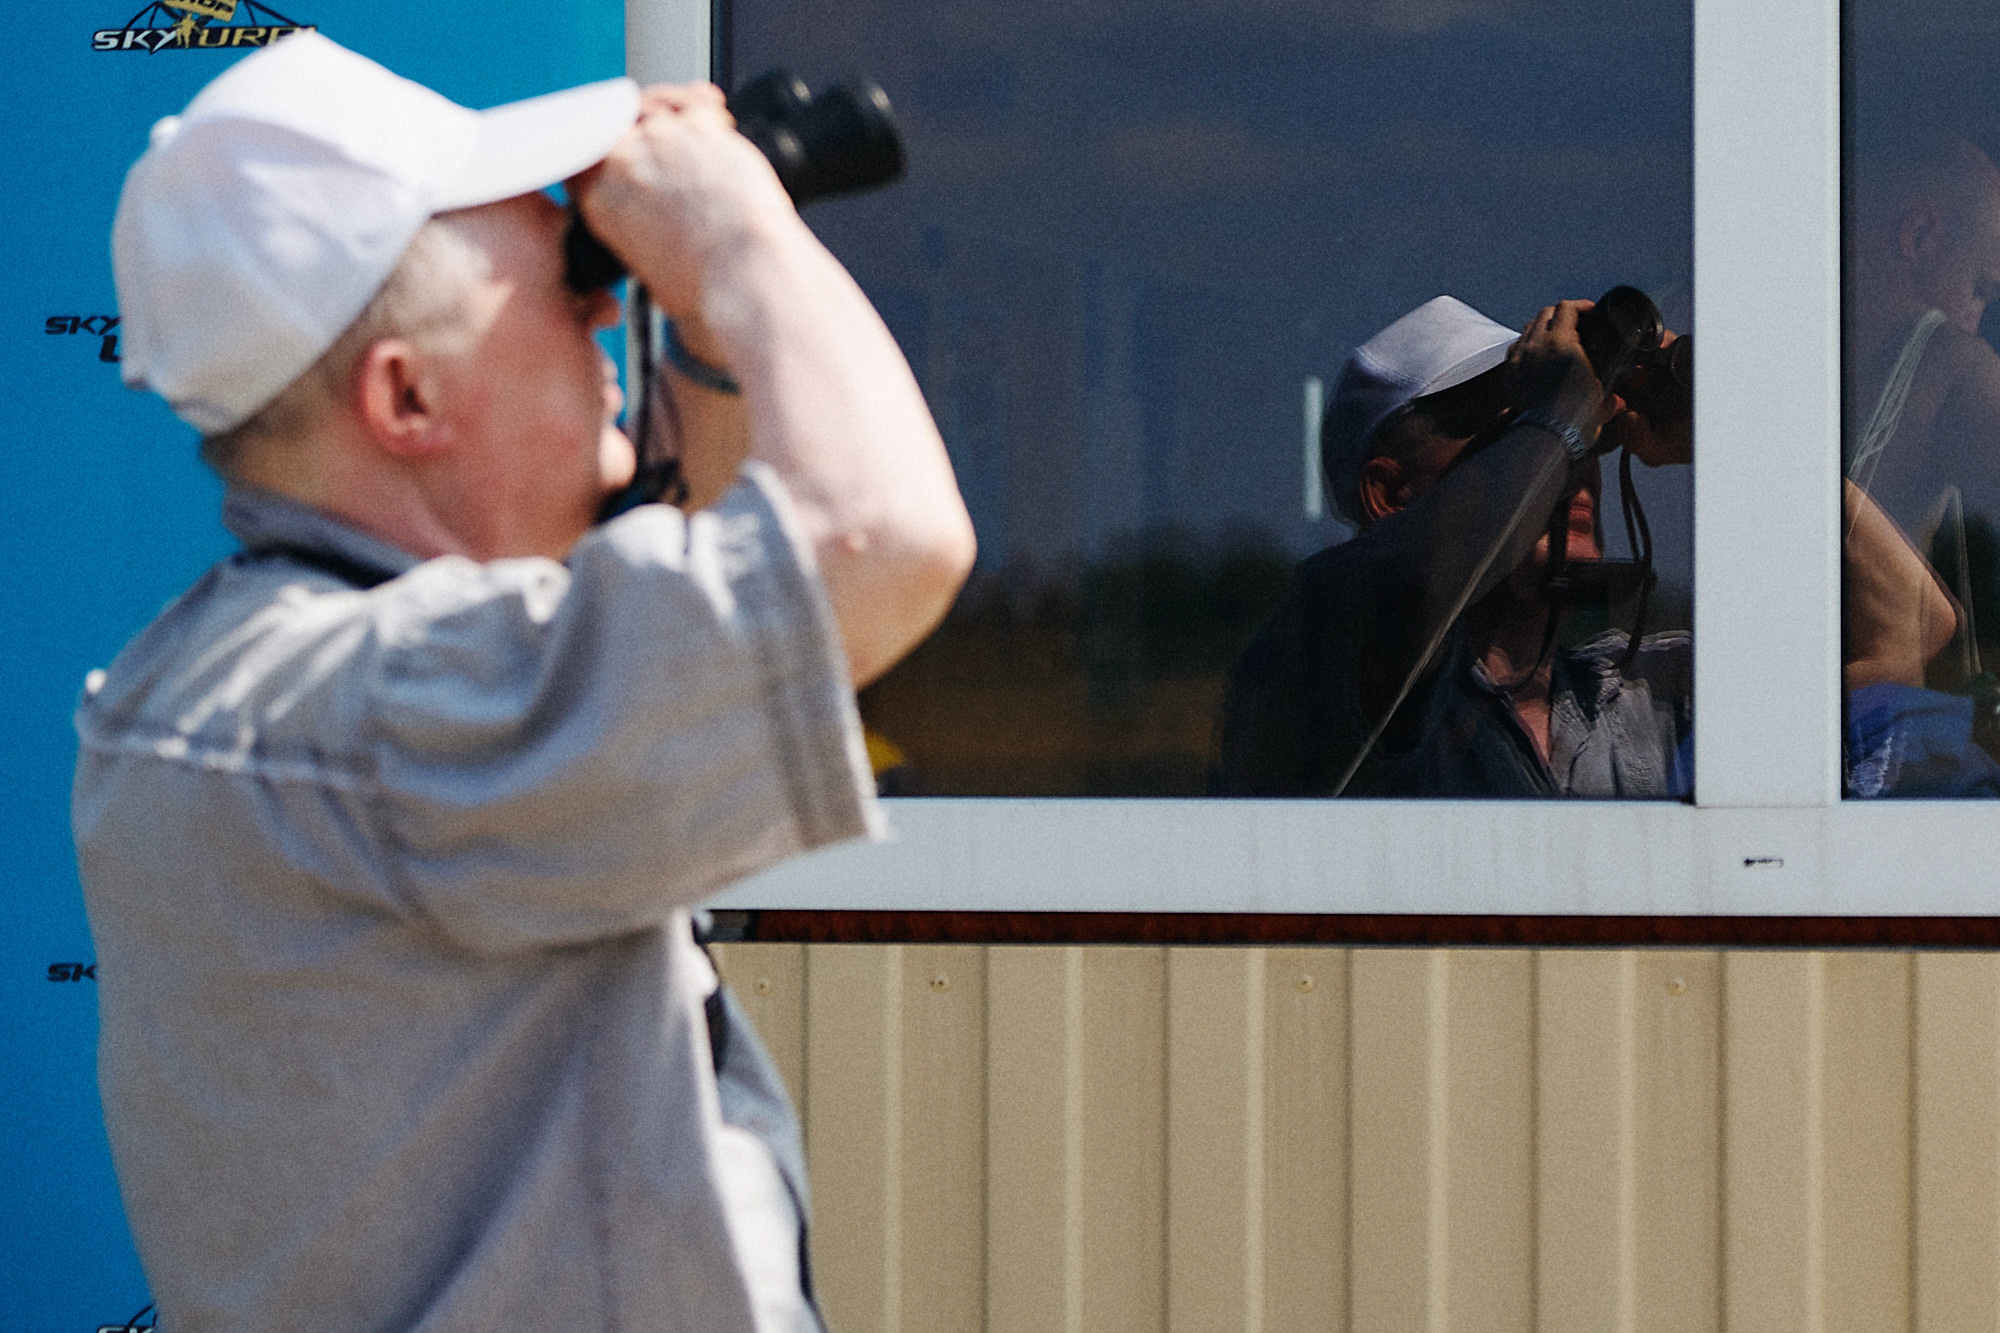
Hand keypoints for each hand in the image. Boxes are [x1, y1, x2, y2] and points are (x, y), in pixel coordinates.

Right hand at [570, 83, 798, 324]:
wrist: (744, 277)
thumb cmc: (706, 288)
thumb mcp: (649, 272)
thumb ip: (638, 237)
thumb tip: (654, 233)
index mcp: (598, 202)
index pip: (582, 156)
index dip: (598, 149)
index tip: (614, 153)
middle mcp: (623, 164)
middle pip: (614, 122)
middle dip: (632, 127)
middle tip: (653, 140)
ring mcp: (661, 140)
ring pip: (653, 106)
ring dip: (668, 110)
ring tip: (687, 126)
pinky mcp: (701, 129)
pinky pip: (695, 101)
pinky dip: (704, 103)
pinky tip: (715, 112)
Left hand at [1505, 300, 1612, 441]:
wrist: (1544, 436)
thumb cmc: (1576, 417)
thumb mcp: (1600, 401)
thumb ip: (1609, 397)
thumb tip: (1617, 403)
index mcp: (1561, 342)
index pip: (1567, 308)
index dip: (1581, 306)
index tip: (1591, 312)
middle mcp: (1536, 345)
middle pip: (1545, 314)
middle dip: (1561, 314)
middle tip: (1575, 324)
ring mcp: (1518, 359)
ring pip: (1528, 329)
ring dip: (1543, 327)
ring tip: (1556, 338)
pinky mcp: (1508, 374)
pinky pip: (1515, 348)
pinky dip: (1526, 345)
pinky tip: (1536, 355)